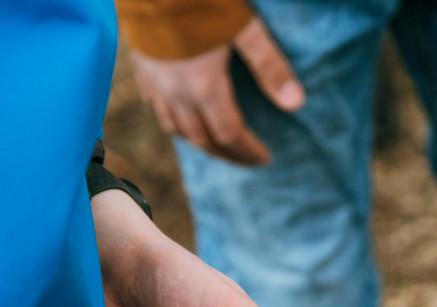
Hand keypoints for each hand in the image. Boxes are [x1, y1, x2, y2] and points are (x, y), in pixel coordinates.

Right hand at [130, 17, 304, 165]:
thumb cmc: (201, 0)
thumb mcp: (244, 28)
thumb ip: (269, 66)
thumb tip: (295, 104)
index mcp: (204, 88)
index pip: (230, 134)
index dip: (248, 151)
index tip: (263, 159)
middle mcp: (176, 94)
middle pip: (202, 139)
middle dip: (227, 154)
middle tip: (244, 160)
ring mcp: (155, 83)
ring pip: (175, 128)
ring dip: (199, 142)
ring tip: (216, 146)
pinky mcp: (141, 69)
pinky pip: (156, 107)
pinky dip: (172, 121)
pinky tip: (180, 116)